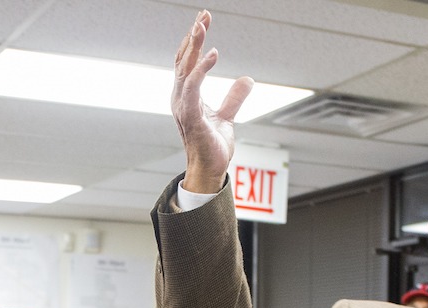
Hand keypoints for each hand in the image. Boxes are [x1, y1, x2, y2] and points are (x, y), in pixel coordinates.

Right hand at [172, 10, 253, 193]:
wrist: (210, 171)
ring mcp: (183, 106)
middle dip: (193, 35)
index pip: (187, 62)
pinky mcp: (190, 116)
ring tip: (202, 26)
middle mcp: (180, 98)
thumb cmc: (213, 147)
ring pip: (185, 68)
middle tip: (203, 15)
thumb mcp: (227, 116)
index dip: (193, 41)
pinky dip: (202, 69)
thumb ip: (234, 97)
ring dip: (193, 46)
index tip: (203, 19)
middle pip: (184, 59)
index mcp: (186, 96)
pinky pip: (193, 86)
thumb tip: (247, 79)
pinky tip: (213, 54)